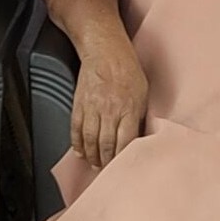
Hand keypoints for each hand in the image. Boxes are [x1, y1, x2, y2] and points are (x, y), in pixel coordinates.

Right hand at [70, 34, 149, 170]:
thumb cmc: (127, 69)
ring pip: (90, 140)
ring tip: (94, 164)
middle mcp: (109, 111)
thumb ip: (139, 115)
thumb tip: (139, 135)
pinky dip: (77, 143)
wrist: (105, 50)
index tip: (124, 167)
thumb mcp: (143, 92)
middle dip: (106, 162)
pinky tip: (80, 151)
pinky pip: (76, 128)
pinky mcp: (79, 104)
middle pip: (106, 145)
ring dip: (91, 156)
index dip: (123, 158)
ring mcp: (92, 108)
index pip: (125, 142)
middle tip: (107, 171)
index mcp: (128, 109)